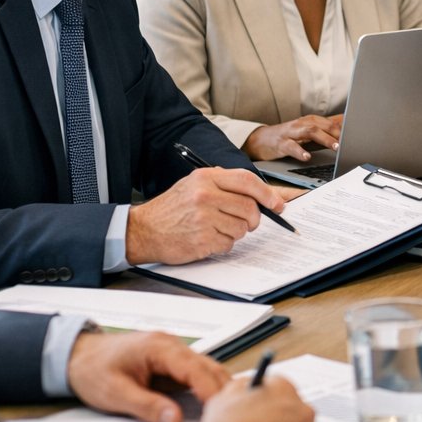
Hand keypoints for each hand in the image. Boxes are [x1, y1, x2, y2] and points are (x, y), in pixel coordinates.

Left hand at [66, 330, 228, 421]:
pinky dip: (204, 389)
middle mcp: (171, 345)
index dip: (210, 390)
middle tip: (226, 418)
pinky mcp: (170, 362)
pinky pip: (194, 374)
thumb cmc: (92, 369)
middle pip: (208, 367)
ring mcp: (172, 352)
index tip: (221, 411)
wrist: (76, 356)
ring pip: (205, 369)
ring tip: (221, 415)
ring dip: (215, 390)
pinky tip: (206, 407)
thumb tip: (175, 420)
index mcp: (158, 348)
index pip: (195, 368)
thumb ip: (147, 406)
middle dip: (220, 391)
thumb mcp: (115, 394)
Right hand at [126, 167, 289, 265]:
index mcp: (205, 178)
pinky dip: (223, 243)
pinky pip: (229, 243)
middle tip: (248, 222)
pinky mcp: (202, 239)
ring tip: (217, 228)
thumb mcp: (193, 184)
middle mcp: (205, 195)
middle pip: (249, 207)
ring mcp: (204, 218)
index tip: (277, 204)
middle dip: (254, 218)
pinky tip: (208, 238)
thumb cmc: (171, 209)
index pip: (247, 181)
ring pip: (242, 227)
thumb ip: (223, 184)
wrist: (143, 230)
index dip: (267, 193)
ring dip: (236, 232)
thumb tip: (260, 194)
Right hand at [242, 114, 342, 161]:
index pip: (330, 122)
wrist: (261, 140)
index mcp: (310, 121)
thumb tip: (346, 126)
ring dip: (324, 139)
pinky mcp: (281, 144)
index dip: (344, 128)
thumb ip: (325, 129)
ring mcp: (291, 133)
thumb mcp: (308, 131)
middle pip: (323, 125)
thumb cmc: (289, 136)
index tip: (357, 134)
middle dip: (337, 132)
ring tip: (335, 147)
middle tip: (350, 141)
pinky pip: (291, 147)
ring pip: (310, 132)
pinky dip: (300, 152)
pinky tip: (307, 157)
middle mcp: (302, 124)